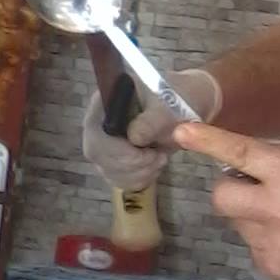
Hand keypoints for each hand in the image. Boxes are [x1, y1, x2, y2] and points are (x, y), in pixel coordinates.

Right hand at [82, 68, 221, 189]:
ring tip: (160, 159)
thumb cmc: (176, 99)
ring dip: (139, 173)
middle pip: (98, 154)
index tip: (144, 154)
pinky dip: (139, 179)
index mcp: (108, 98)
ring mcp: (104, 143)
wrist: (186, 105)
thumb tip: (134, 137)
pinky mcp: (114, 161)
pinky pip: (119, 180)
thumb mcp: (169, 104)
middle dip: (131, 164)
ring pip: (109, 171)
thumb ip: (152, 119)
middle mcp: (99, 121)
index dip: (113, 148)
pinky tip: (154, 167)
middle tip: (159, 158)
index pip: (94, 128)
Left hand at [172, 123, 279, 279]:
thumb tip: (238, 160)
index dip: (208, 142)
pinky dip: (266, 239)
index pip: (241, 152)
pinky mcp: (273, 268)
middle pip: (222, 196)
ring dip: (252, 216)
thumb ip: (279, 158)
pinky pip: (251, 246)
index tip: (181, 132)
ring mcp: (274, 244)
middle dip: (231, 189)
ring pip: (237, 223)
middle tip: (254, 188)